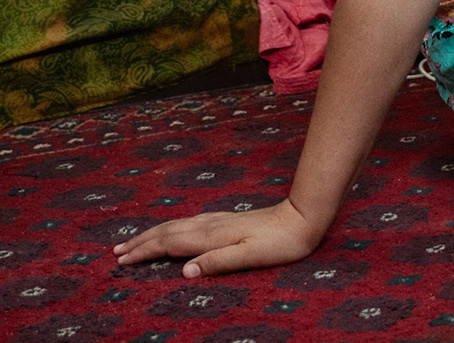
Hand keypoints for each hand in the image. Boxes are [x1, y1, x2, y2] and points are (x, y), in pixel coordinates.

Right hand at [113, 199, 323, 277]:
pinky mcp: (227, 220)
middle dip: (140, 241)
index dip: (144, 252)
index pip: (169, 244)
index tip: (121, 261)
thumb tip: (183, 272)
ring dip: (152, 233)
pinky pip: (188, 223)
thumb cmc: (281, 242)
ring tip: (134, 241)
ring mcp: (218, 220)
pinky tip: (173, 231)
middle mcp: (210, 225)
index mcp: (211, 236)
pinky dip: (171, 228)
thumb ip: (218, 262)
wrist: (304, 217)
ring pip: (176, 225)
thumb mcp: (251, 256)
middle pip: (167, 232)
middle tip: (115, 251)